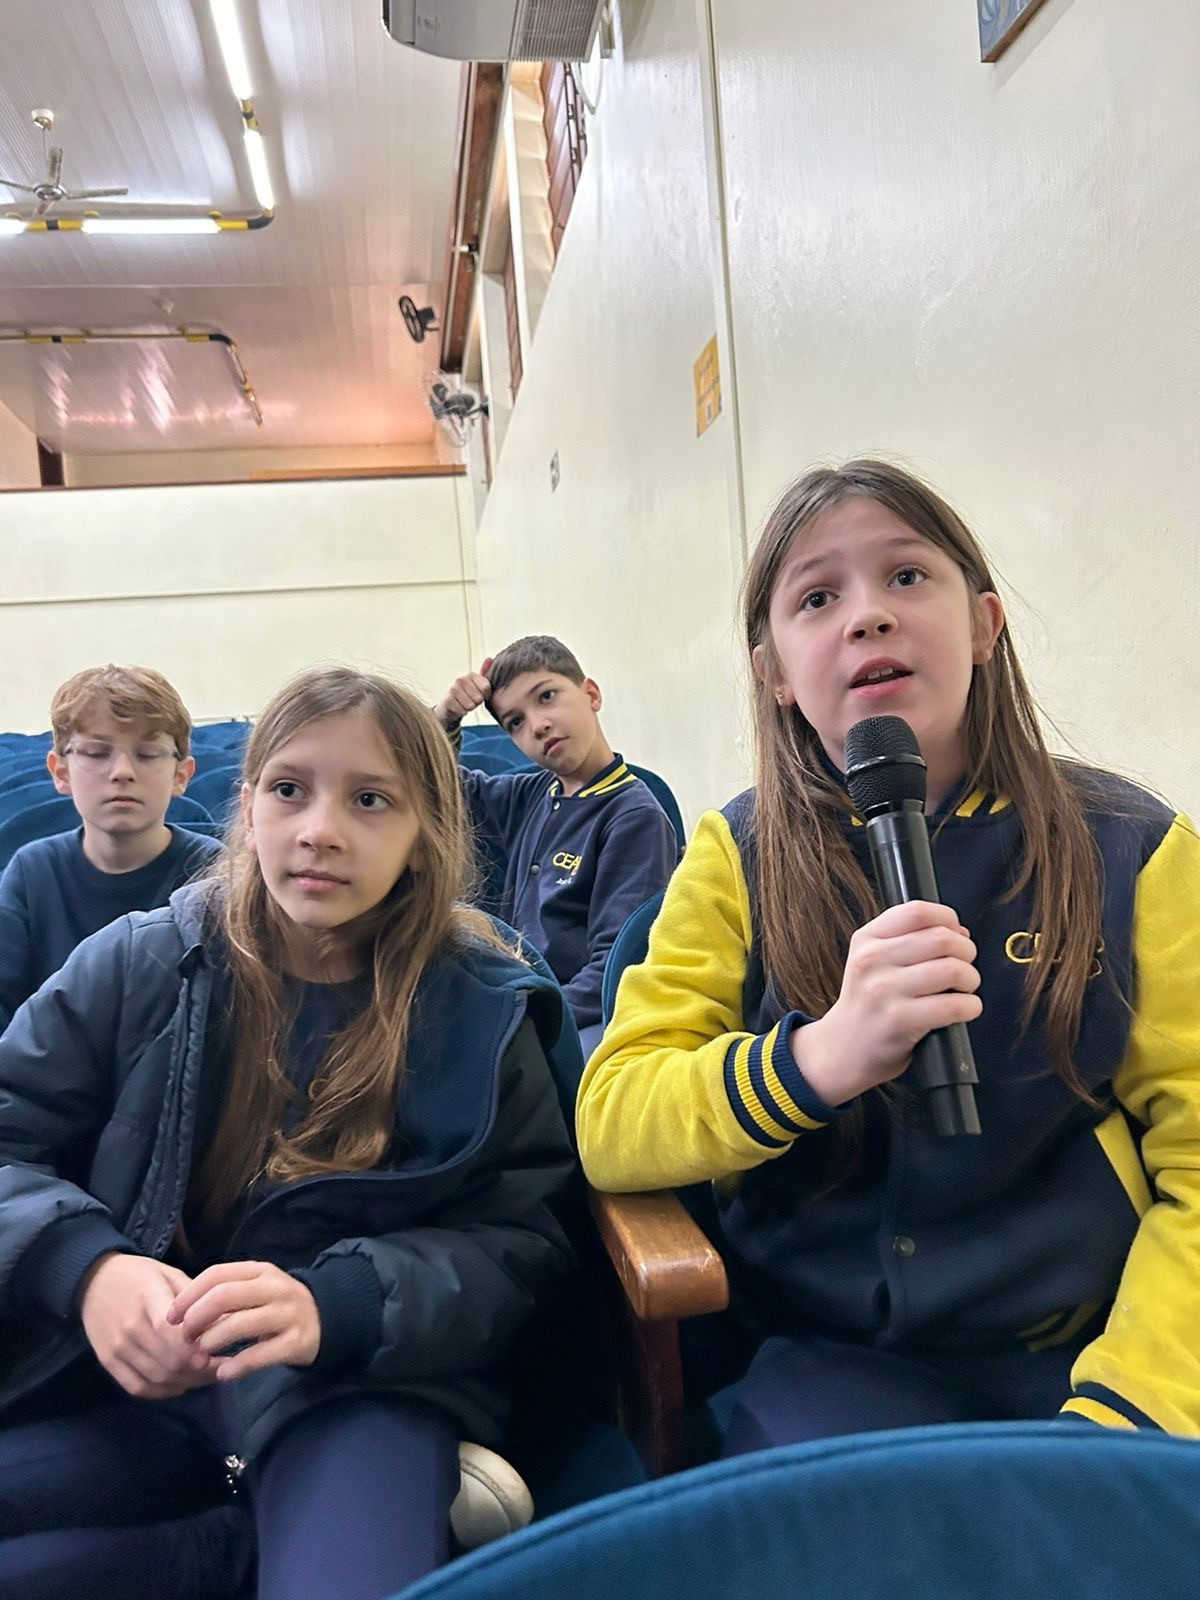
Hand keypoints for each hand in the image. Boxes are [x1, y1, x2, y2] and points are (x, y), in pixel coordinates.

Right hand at [79, 1253, 218, 1398]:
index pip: (170, 1332)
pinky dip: (161, 1392)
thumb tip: (225, 1318)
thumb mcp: (169, 1273)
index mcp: (148, 1298)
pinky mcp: (108, 1362)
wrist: (93, 1281)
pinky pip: (137, 1387)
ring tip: (205, 1377)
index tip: (217, 1355)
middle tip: (219, 1368)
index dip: (195, 1349)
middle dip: (199, 1370)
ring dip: (185, 1382)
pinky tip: (179, 1385)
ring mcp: (117, 1347)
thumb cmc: (139, 1274)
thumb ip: (194, 1297)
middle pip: (168, 1360)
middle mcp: (130, 1326)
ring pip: (156, 1377)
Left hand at [166, 1261, 320, 1381]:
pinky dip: (236, 1366)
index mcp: (260, 1270)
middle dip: (196, 1318)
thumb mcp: (256, 1288)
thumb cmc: (276, 1304)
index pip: (216, 1275)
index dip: (188, 1295)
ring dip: (213, 1340)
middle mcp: (274, 1288)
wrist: (325, 1318)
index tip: (171, 1317)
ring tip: (203, 1352)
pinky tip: (223, 1372)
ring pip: (240, 1324)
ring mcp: (287, 1314)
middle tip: (185, 1337)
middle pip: (224, 1296)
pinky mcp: (296, 1342)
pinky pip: (260, 1355)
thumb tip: (180, 1312)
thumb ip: (225, 1294)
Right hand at [434, 657, 493, 730]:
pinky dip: (462, 712)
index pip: (486, 688)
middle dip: (476, 703)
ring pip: (471, 705)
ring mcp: (453, 689)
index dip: (486, 695)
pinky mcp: (447, 700)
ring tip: (464, 703)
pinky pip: (463, 711)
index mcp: (471, 675)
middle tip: (470, 700)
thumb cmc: (466, 695)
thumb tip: (489, 658)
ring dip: (469, 708)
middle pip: (479, 698)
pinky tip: (458, 707)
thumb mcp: (477, 684)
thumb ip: (484, 673)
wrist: (448, 706)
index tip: (481, 694)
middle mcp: (461, 679)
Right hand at [792, 900, 981, 1105]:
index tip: (956, 935)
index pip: (918, 911)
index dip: (948, 920)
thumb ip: (910, 940)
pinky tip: (964, 1010)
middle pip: (942, 939)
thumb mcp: (873, 962)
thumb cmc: (868, 1005)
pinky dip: (970, 1007)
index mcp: (866, 939)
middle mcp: (871, 960)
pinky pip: (953, 1006)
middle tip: (964, 968)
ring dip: (970, 980)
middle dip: (967, 953)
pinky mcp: (899, 1021)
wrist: (841, 1050)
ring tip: (964, 989)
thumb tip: (959, 932)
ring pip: (952, 970)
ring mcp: (883, 991)